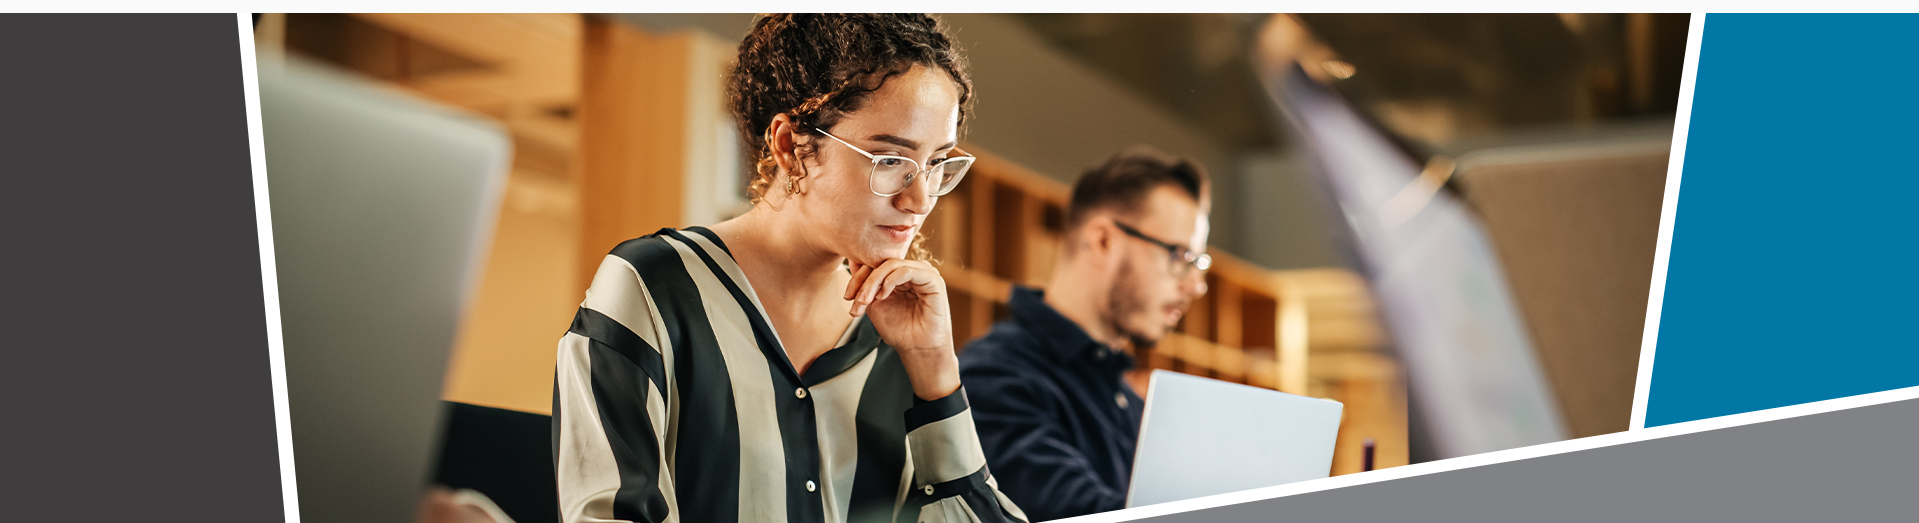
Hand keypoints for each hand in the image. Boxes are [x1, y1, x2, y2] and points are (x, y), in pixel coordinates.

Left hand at [845, 257, 959, 399]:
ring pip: (892, 264)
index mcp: (901, 274)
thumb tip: (851, 261)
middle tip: (855, 300)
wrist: (917, 350)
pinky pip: (906, 270)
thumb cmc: (900, 330)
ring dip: (873, 282)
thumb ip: (865, 285)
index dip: (858, 277)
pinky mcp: (933, 280)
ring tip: (866, 301)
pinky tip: (883, 296)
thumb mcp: (874, 304)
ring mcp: (924, 273)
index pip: (876, 263)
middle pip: (882, 262)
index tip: (848, 297)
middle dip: (864, 281)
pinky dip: (890, 281)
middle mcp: (913, 270)